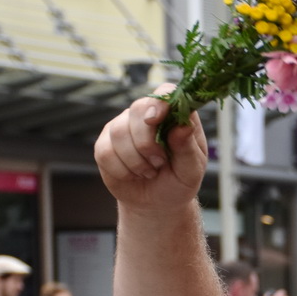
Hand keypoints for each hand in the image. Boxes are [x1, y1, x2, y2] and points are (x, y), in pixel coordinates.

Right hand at [94, 94, 206, 209]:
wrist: (157, 202)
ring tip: (150, 171)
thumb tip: (183, 126)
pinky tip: (133, 175)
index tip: (156, 119)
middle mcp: (146, 114)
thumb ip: (188, 148)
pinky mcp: (105, 144)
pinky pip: (106, 152)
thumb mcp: (191, 170)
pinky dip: (122, 170)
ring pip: (119, 132)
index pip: (166, 92)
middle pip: (137, 110)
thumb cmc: (179, 181)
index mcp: (173, 115)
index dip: (160, 102)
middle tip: (159, 163)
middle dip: (147, 142)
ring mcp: (122, 126)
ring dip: (136, 160)